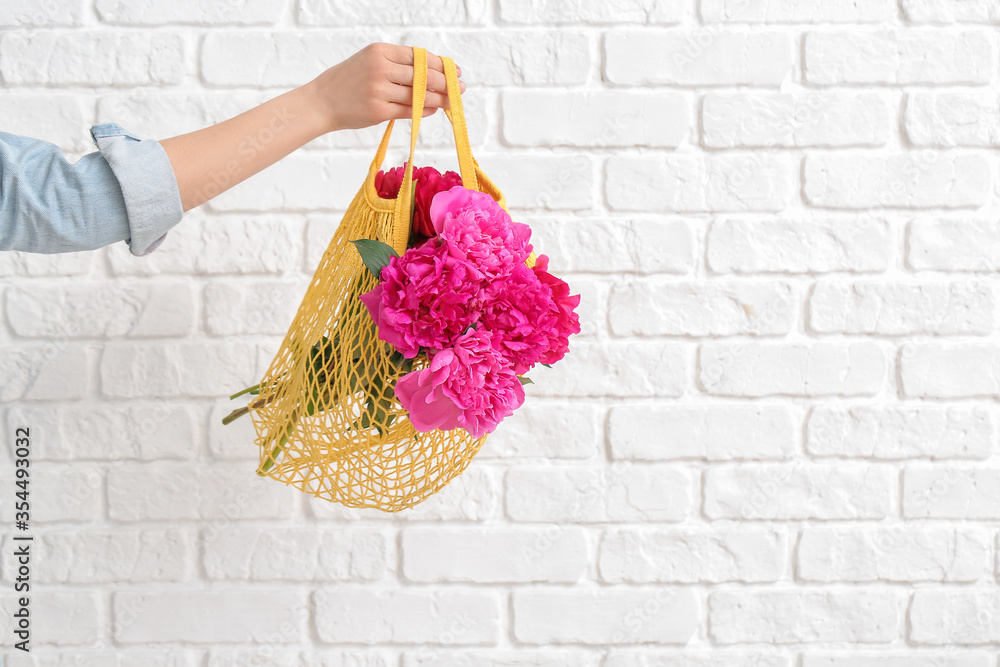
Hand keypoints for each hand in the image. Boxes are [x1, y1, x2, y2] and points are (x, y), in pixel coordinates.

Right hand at [306, 42, 465, 133]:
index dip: (441, 65)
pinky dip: (424, 110)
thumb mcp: (370, 61)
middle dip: (446, 83)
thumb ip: (397, 65)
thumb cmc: (349, 81)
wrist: (322, 102)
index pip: (420, 57)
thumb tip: (433, 73)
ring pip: (419, 95)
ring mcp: (379, 90)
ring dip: (439, 100)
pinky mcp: (378, 110)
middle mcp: (381, 68)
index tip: (455, 71)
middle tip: (461, 89)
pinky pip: (409, 110)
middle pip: (424, 76)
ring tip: (450, 102)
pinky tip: (433, 110)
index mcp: (381, 51)